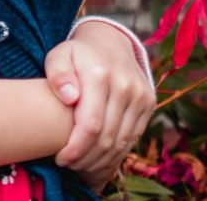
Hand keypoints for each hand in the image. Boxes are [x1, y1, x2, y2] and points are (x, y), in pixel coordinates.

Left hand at [46, 20, 154, 184]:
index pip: (91, 124)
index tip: (61, 158)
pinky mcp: (149, 104)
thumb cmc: (76, 53)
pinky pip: (134, 136)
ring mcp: (141, 96)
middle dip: (86, 158)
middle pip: (108, 138)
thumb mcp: (58, 55)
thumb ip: (57, 73)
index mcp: (99, 75)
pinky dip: (117, 153)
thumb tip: (69, 96)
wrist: (109, 41)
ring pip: (123, 141)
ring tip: (80, 165)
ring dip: (102, 160)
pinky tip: (99, 158)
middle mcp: (125, 87)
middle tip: (67, 165)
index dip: (76, 148)